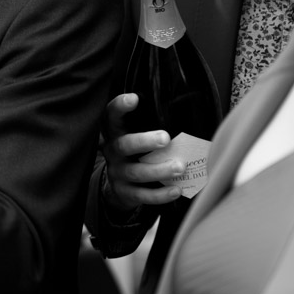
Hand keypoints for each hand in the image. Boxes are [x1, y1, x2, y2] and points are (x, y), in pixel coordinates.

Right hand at [100, 93, 186, 209]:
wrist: (118, 187)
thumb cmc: (135, 153)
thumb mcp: (133, 135)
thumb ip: (147, 124)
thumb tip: (182, 111)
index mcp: (114, 133)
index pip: (111, 116)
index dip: (119, 107)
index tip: (134, 98)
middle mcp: (112, 152)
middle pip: (124, 145)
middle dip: (144, 141)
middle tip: (165, 138)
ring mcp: (117, 173)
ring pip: (136, 172)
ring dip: (159, 170)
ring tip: (180, 167)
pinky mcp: (125, 193)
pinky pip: (142, 195)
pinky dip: (160, 194)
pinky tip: (176, 190)